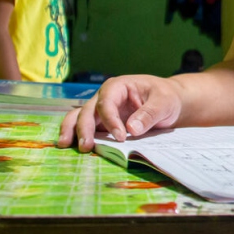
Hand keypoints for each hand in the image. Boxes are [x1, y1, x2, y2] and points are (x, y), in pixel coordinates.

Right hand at [56, 75, 184, 151]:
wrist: (167, 101)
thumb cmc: (165, 97)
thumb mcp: (163, 102)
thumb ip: (149, 114)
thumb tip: (132, 129)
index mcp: (118, 86)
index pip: (107, 103)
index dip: (111, 121)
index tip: (121, 138)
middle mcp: (105, 97)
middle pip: (88, 111)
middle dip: (85, 128)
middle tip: (86, 147)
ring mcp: (101, 110)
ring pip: (80, 117)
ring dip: (72, 130)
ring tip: (65, 145)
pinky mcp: (102, 123)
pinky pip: (86, 128)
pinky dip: (77, 135)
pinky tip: (71, 146)